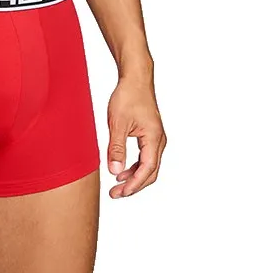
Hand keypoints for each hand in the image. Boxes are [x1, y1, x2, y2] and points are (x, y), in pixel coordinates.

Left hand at [106, 73, 165, 198]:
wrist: (135, 78)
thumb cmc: (128, 96)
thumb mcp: (117, 123)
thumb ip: (116, 148)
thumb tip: (115, 172)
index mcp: (154, 138)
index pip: (147, 170)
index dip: (134, 184)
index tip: (120, 193)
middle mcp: (159, 140)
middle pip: (150, 172)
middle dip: (134, 185)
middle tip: (116, 194)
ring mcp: (156, 137)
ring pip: (148, 165)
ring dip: (134, 176)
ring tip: (116, 185)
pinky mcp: (150, 134)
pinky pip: (145, 156)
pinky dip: (135, 166)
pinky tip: (122, 169)